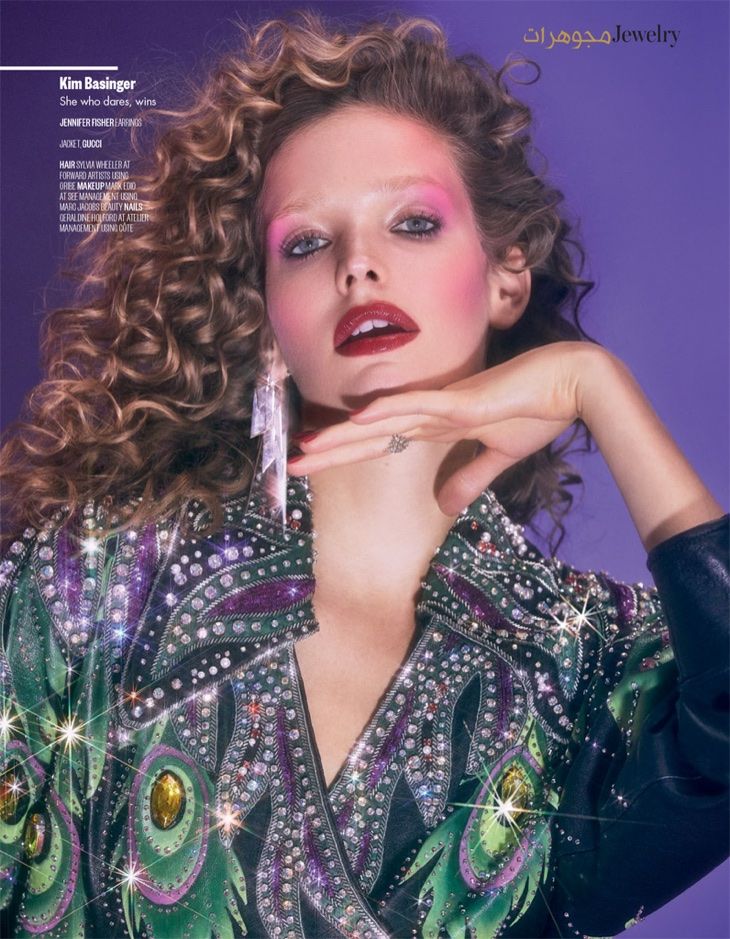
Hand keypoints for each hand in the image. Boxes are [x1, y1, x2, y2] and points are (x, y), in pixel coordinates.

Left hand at [289, 341, 596, 513]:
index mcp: (437, 426)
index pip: (381, 444)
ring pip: (382, 420)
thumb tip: (443, 508)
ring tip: (307, 448)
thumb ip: (469, 480)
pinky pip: (418, 404)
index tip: (316, 465)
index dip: (347, 455)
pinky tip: (358, 418)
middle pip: (370, 435)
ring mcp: (443, 404)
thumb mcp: (498, 458)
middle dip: (331, 450)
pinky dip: (388, 410)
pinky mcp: (462, 400)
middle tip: (292, 465)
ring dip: (345, 434)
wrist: (571, 384)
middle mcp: (431, 413)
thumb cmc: (538, 412)